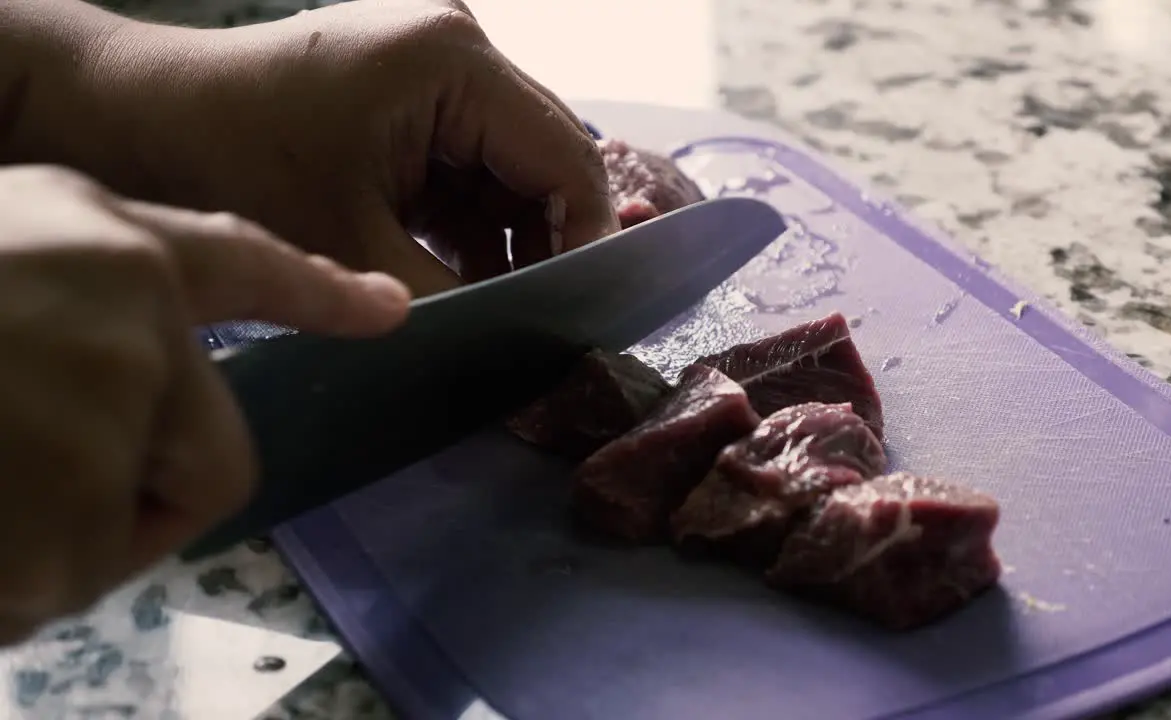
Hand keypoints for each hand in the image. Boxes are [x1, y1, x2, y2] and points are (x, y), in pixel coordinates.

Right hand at [0, 165, 408, 643]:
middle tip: (19, 471)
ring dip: (32, 544)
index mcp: (108, 247)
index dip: (320, 292)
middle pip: (211, 464)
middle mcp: (134, 319)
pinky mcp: (62, 511)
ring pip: (111, 540)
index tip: (386, 313)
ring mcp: (105, 414)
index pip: (244, 263)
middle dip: (132, 497)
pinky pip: (53, 585)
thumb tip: (140, 376)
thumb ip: (78, 301)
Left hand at [22, 0, 619, 294]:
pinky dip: (472, 228)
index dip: (590, 240)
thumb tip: (522, 348)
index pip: (568, 157)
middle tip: (549, 325)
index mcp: (455, 63)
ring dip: (512, 243)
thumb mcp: (350, 243)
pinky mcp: (412, 100)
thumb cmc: (231, 161)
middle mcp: (460, 51)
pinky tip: (464, 282)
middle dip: (550, 245)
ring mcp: (435, 71)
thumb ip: (451, 297)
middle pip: (547, 159)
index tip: (586, 315)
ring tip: (505, 314)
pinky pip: (470, 169)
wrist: (131, 115)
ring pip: (513, 171)